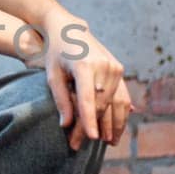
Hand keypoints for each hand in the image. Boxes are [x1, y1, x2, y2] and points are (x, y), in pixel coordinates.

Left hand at [19, 11, 136, 150]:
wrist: (69, 29)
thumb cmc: (55, 53)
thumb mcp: (52, 75)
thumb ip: (60, 100)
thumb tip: (66, 125)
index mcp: (85, 65)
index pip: (88, 99)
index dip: (89, 120)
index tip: (91, 138)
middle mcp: (103, 66)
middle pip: (100, 105)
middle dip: (92, 127)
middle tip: (79, 145)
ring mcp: (114, 67)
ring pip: (115, 103)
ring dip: (113, 125)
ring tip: (108, 143)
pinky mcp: (119, 69)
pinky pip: (122, 96)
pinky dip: (121, 113)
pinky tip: (117, 128)